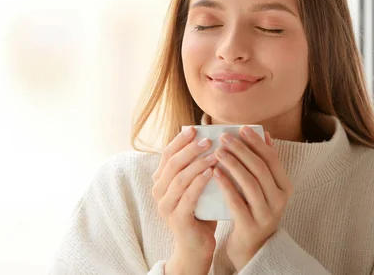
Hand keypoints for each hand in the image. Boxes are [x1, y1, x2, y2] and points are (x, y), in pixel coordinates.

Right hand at [152, 126, 219, 274]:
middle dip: (190, 149)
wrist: (197, 246)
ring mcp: (166, 206)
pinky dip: (200, 182)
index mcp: (161, 180)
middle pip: (172, 163)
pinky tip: (212, 172)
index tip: (194, 128)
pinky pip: (188, 196)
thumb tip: (211, 138)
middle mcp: (159, 191)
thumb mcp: (196, 185)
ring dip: (197, 163)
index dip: (179, 140)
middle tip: (208, 139)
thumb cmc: (200, 211)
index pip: (167, 154)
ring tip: (214, 153)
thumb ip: (197, 166)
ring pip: (179, 178)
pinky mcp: (177, 218)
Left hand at [212, 126, 292, 271]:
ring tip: (217, 152)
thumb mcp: (265, 187)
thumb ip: (265, 163)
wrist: (252, 246)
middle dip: (242, 150)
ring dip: (233, 164)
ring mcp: (266, 214)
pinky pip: (237, 202)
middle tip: (224, 137)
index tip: (242, 128)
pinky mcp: (250, 226)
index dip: (257, 142)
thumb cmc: (255, 209)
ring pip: (250, 184)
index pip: (272, 159)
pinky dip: (226, 185)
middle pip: (260, 169)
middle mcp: (279, 200)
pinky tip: (215, 173)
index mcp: (284, 187)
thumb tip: (264, 133)